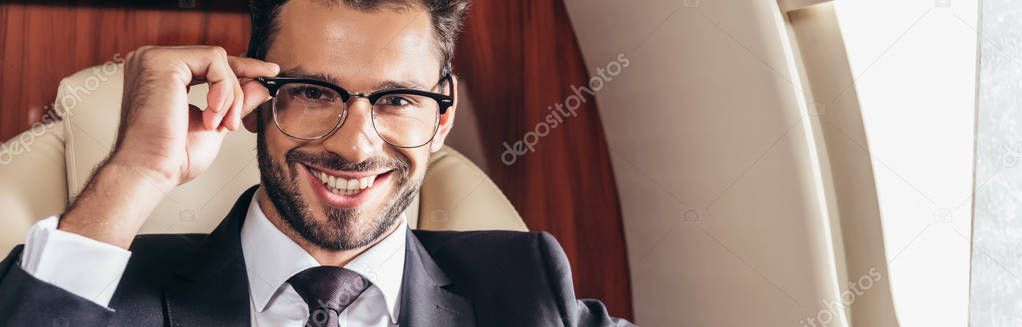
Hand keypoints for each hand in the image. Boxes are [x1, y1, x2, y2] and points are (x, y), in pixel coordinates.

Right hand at [58, 46, 278, 248]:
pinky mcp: (162, 62)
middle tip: (235, 122)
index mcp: (160, 74)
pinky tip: (212, 115)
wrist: (149, 171)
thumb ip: (234, 102)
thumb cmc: (171, 157)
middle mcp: (153, 60)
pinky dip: (223, 90)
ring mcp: (154, 58)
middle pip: (216, 59)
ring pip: (218, 60)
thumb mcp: (215, 124)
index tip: (269, 73)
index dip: (242, 68)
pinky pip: (214, 61)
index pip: (208, 63)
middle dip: (237, 90)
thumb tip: (260, 86)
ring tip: (220, 125)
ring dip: (231, 95)